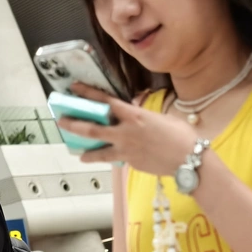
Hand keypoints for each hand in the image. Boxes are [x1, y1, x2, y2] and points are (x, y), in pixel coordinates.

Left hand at [57, 83, 197, 175]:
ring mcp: (127, 150)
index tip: (74, 88)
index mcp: (134, 116)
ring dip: (87, 151)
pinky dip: (110, 159)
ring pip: (99, 151)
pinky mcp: (132, 164)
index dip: (88, 93)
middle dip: (74, 124)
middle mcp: (126, 132)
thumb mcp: (163, 119)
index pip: (106, 101)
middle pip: (93, 128)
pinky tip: (106, 161)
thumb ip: (146, 117)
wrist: (189, 161)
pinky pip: (117, 159)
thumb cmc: (182, 136)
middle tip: (62, 121)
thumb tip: (139, 118)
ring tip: (78, 153)